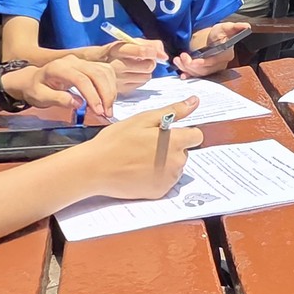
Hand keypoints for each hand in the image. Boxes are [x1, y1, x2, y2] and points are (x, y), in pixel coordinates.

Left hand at [9, 54, 117, 121]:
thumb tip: (77, 103)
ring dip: (110, 91)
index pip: (81, 79)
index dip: (92, 95)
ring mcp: (81, 61)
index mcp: (58, 67)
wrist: (33, 80)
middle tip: (107, 113)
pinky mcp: (89, 65)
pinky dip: (110, 85)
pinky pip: (105, 71)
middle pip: (97, 74)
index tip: (98, 111)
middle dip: (105, 94)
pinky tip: (107, 99)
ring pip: (104, 71)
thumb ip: (58, 99)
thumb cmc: (35, 89)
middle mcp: (72, 61)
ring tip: (108, 109)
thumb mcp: (40, 97)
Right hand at [80, 99, 204, 198]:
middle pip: (185, 152)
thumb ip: (174, 111)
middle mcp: (177, 163)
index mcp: (175, 142)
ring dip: (165, 161)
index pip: (196, 136)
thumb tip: (195, 101)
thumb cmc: (117, 140)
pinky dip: (157, 175)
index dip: (183, 132)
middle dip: (172, 147)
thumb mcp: (144, 119)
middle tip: (146, 144)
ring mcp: (169, 179)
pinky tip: (139, 170)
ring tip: (140, 158)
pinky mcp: (160, 192)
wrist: (96, 168)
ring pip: (175, 166)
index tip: (168, 133)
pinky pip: (165, 180)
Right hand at [101, 37, 165, 91]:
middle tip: (146, 59)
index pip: (141, 51)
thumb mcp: (130, 42)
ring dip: (146, 71)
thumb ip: (150, 44)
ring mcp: (118, 79)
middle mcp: (116, 64)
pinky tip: (134, 74)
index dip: (153, 52)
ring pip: (147, 76)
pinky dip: (141, 78)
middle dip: (151, 62)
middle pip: (148, 66)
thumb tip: (164, 56)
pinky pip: (141, 84)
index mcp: (118, 49)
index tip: (156, 53)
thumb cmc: (118, 51)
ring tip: (138, 67)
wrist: (97, 64)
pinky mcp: (120, 89)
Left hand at [174, 21, 250, 76]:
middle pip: (206, 70)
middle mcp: (219, 64)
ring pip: (199, 73)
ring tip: (178, 59)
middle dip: (192, 65)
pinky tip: (182, 74)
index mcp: (226, 54)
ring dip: (187, 68)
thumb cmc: (219, 32)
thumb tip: (246, 26)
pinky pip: (196, 75)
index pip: (215, 61)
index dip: (204, 62)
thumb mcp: (226, 27)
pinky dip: (188, 75)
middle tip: (182, 57)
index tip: (193, 61)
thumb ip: (235, 27)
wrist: (212, 38)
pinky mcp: (204, 71)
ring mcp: (211, 69)